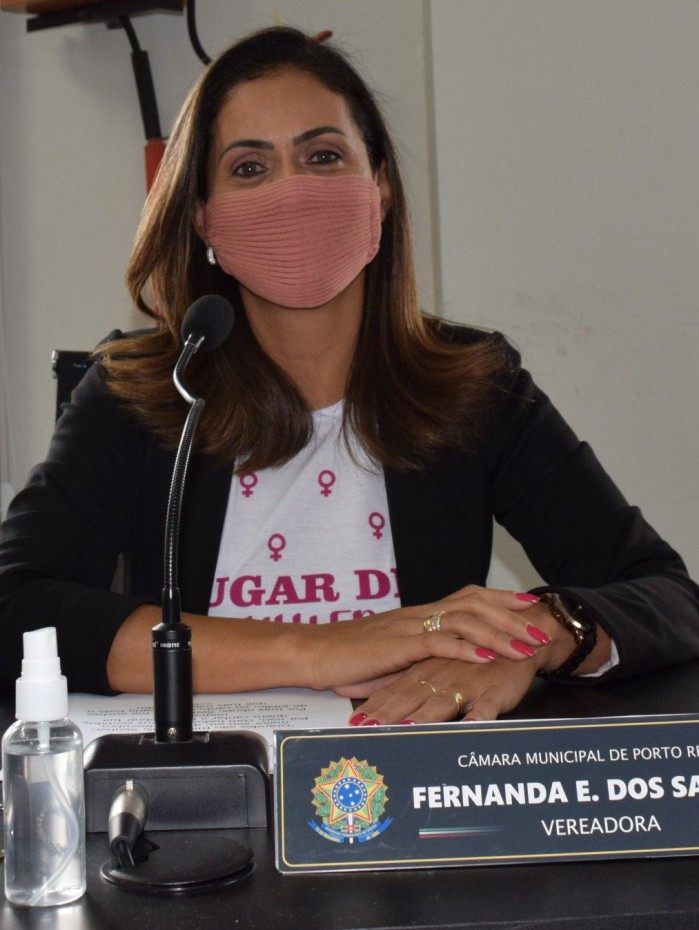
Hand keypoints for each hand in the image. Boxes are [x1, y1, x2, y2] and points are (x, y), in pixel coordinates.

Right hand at [300, 588, 550, 690]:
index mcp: (419, 615)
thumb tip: (445, 668)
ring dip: (499, 633)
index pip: (468, 597)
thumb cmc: (349, 659)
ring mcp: (409, 627)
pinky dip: (466, 648)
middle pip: (475, 604)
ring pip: (464, 620)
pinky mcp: (397, 645)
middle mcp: (418, 614)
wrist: (314, 653)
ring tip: (525, 646)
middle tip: (541, 629)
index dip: (500, 601)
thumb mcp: (392, 656)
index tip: (528, 607)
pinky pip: (438, 642)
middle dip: (511, 617)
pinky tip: (488, 656)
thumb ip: (419, 658)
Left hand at [342, 655, 540, 724]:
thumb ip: (410, 687)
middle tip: (369, 730)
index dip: (374, 707)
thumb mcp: (437, 670)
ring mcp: (466, 683)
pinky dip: (478, 715)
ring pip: (443, 700)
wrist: (518, 635)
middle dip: (389, 714)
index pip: (393, 691)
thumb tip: (379, 706)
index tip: (353, 724)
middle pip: (410, 697)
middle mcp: (440, 676)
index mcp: (424, 671)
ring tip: (409, 727)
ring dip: (426, 714)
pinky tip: (472, 725)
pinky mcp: (493, 690)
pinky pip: (486, 704)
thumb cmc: (474, 660)